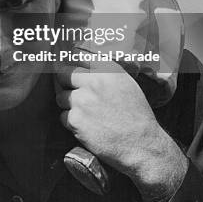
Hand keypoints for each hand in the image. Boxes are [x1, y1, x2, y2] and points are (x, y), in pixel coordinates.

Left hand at [56, 61, 186, 201]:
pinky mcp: (75, 121)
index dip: (72, 62)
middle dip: (66, 83)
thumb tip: (83, 62)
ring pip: (61, 96)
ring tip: (85, 112)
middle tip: (74, 91)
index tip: (69, 67)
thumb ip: (104, 70)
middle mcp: (93, 82)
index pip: (77, 56)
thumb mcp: (126, 83)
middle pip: (63, 74)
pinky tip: (86, 126)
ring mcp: (82, 101)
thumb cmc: (137, 115)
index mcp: (107, 69)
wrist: (141, 145)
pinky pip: (63, 116)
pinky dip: (71, 121)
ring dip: (68, 103)